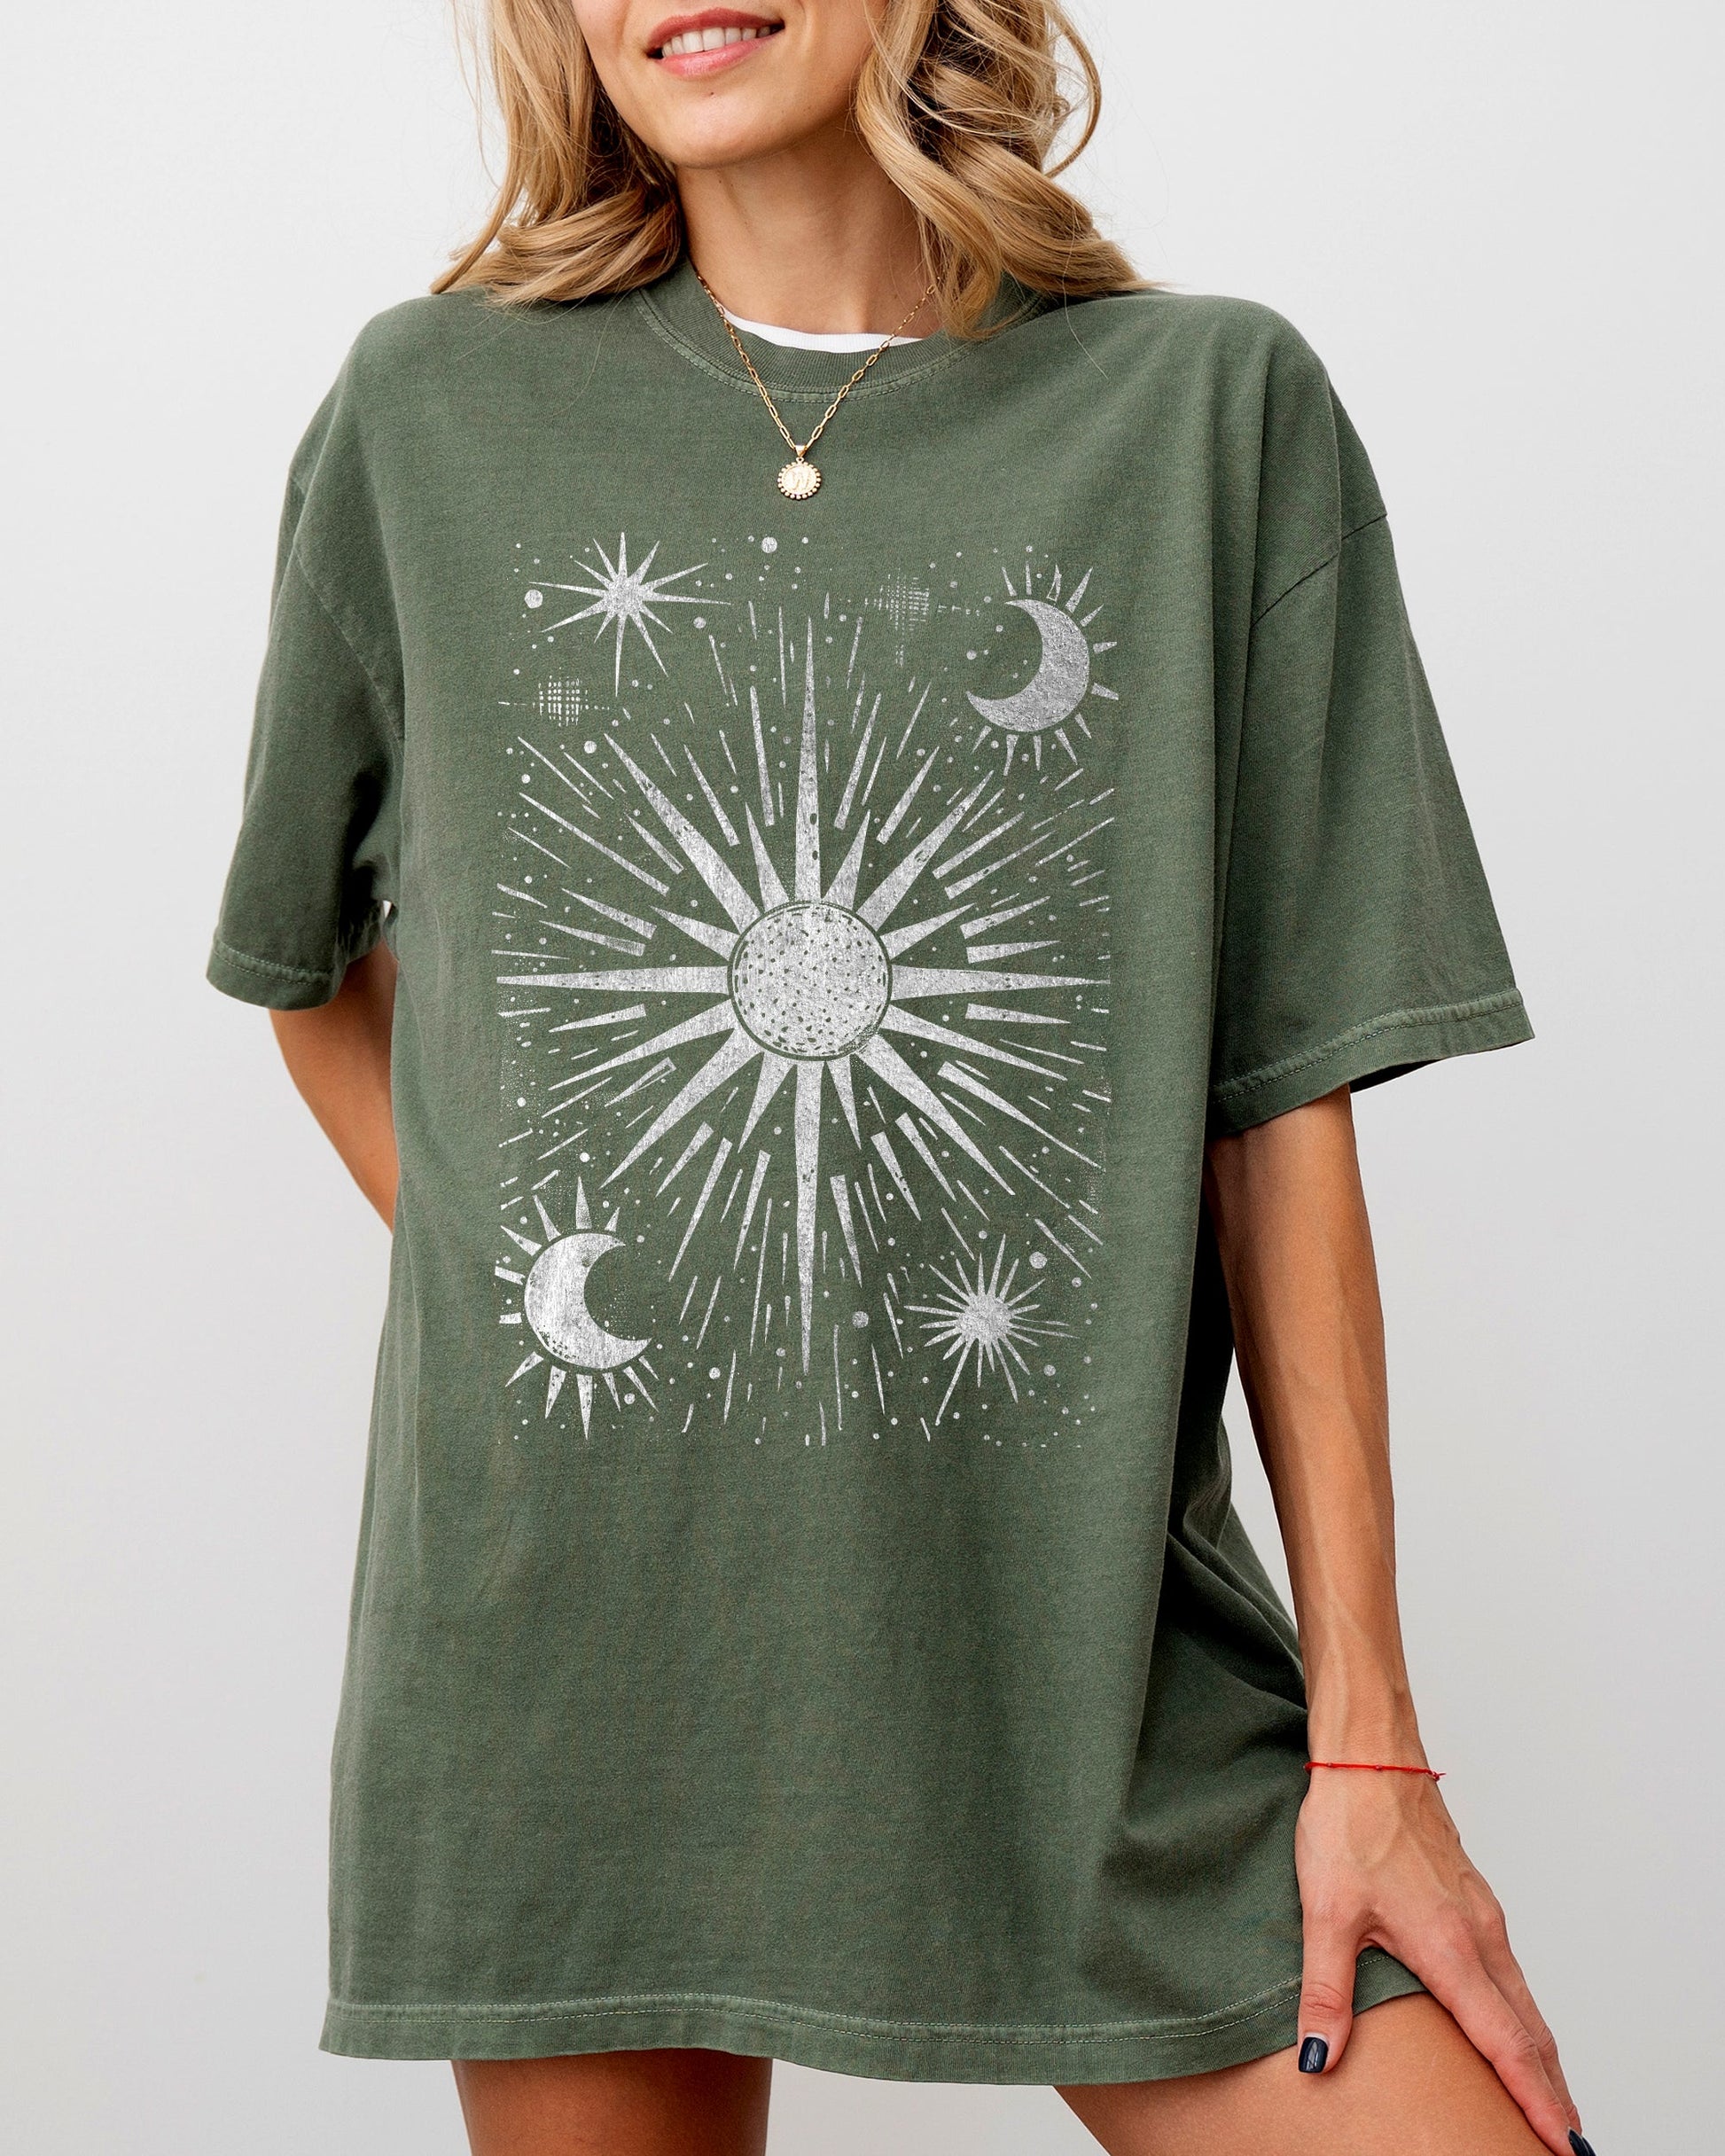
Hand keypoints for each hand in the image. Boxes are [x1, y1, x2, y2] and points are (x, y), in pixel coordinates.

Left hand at [1294, 1767, 1580, 2154]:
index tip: (1562, 2145)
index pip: (1505, 2044)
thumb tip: (1318, 2058)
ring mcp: (1482, 1915)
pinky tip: (1512, 2028)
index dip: (1535, 2100)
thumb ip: (1326, 1992)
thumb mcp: (1325, 1912)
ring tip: (1548, 2103)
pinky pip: (1511, 1972)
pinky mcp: (1473, 1898)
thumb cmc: (1348, 1824)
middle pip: (1530, 2032)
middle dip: (1550, 2091)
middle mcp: (1480, 1935)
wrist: (1369, 1755)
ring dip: (1540, 2056)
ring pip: (1524, 2002)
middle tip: (1566, 2145)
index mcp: (1450, 1947)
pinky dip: (1524, 2016)